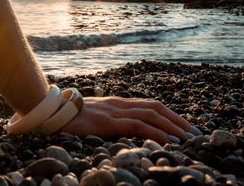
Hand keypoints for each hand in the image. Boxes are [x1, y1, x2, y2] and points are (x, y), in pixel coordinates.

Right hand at [61, 96, 192, 143]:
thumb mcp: (89, 117)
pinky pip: (139, 125)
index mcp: (115, 103)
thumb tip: (112, 128)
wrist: (48, 109)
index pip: (148, 105)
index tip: (183, 126)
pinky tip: (171, 141)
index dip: (168, 114)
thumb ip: (103, 119)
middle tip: (196, 133)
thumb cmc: (66, 116)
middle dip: (178, 120)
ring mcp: (114, 111)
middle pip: (156, 107)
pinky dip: (158, 133)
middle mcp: (118, 104)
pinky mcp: (108, 122)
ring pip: (152, 114)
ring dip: (174, 126)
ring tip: (190, 138)